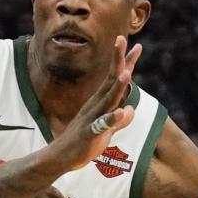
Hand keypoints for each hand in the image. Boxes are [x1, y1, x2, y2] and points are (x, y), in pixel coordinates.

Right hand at [48, 35, 141, 170]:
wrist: (60, 158)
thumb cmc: (82, 143)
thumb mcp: (105, 131)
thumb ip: (119, 120)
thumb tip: (131, 110)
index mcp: (99, 103)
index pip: (114, 79)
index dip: (126, 63)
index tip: (137, 46)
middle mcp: (96, 106)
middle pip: (110, 81)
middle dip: (119, 62)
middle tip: (123, 40)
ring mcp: (92, 118)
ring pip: (107, 100)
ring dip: (117, 87)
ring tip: (126, 73)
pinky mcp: (90, 134)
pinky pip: (101, 125)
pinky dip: (112, 118)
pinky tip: (122, 111)